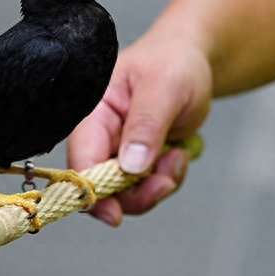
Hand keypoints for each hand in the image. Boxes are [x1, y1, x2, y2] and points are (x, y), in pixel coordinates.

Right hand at [67, 34, 211, 225]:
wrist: (193, 61)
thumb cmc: (174, 63)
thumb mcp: (164, 87)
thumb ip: (146, 125)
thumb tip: (130, 168)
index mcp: (93, 113)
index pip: (81, 159)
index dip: (91, 191)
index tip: (114, 215)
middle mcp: (99, 136)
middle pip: (102, 187)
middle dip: (137, 192)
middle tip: (166, 179)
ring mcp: (118, 151)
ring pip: (127, 193)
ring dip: (157, 184)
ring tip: (177, 155)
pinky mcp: (137, 161)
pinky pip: (147, 187)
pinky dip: (166, 179)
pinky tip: (178, 153)